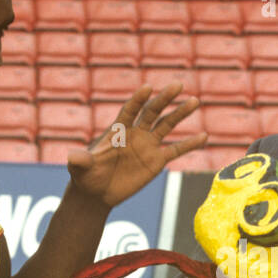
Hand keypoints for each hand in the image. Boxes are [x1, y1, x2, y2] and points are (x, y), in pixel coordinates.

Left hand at [66, 84, 206, 206]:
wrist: (97, 192)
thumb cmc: (86, 176)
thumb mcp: (81, 168)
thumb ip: (80, 160)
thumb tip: (73, 157)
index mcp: (117, 130)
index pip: (129, 110)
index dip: (138, 100)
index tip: (147, 88)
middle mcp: (135, 133)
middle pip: (151, 112)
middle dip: (164, 99)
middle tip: (178, 85)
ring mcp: (147, 145)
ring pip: (166, 125)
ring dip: (180, 113)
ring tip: (194, 101)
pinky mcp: (157, 160)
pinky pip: (176, 149)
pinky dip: (190, 143)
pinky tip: (204, 136)